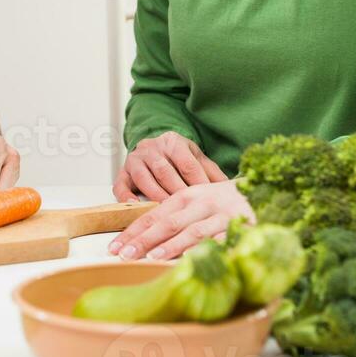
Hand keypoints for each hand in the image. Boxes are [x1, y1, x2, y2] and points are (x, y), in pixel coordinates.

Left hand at [108, 180, 253, 260]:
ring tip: (153, 257)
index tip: (115, 247)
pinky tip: (194, 260)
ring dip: (173, 245)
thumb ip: (174, 215)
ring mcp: (222, 215)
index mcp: (187, 196)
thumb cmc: (223, 201)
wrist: (263, 189)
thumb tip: (141, 238)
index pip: (154, 215)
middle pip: (169, 222)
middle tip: (126, 255)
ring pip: (194, 231)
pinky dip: (207, 250)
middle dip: (146, 239)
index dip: (134, 231)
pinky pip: (222, 240)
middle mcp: (202, 203)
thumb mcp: (196, 201)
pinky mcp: (242, 227)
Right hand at [113, 131, 227, 201]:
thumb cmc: (179, 159)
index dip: (198, 183)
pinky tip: (136, 208)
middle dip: (177, 193)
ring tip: (167, 214)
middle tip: (189, 212)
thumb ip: (213, 173)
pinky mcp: (122, 172)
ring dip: (156, 197)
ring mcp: (135, 159)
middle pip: (165, 171)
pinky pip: (121, 185)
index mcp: (173, 142)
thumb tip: (234, 189)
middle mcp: (151, 147)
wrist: (153, 148)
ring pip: (144, 178)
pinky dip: (127, 197)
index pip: (187, 163)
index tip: (209, 201)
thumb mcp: (197, 159)